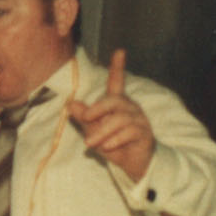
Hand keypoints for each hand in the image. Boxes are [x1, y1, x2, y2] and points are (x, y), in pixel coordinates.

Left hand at [68, 48, 153, 180]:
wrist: (131, 164)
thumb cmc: (112, 144)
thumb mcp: (93, 131)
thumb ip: (84, 118)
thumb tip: (71, 104)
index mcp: (117, 104)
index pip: (117, 82)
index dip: (117, 67)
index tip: (119, 51)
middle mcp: (129, 108)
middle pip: (114, 101)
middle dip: (98, 109)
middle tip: (86, 119)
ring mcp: (139, 119)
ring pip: (120, 119)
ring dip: (102, 132)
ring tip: (90, 144)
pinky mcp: (145, 133)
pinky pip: (130, 132)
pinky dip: (115, 140)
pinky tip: (107, 147)